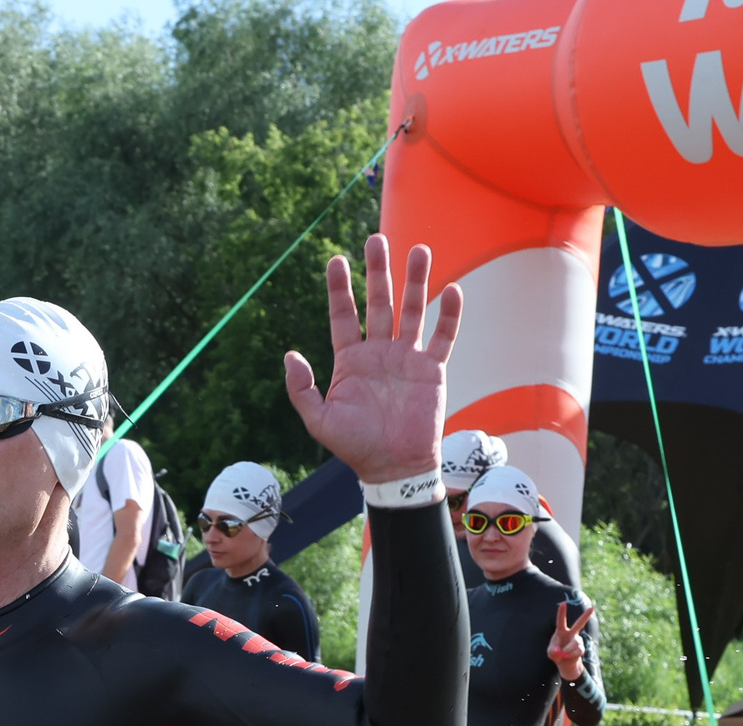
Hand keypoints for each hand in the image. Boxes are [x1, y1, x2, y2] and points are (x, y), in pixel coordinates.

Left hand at [284, 236, 461, 484]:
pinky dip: (449, 315)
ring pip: (413, 310)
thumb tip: (290, 355)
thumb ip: (302, 389)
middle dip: (378, 272)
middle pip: (379, 302)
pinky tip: (452, 289)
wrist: (393, 468)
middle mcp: (379, 352)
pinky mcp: (432, 370)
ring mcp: (407, 358)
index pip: (344, 315)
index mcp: (350, 360)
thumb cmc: (355, 446)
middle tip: (375, 240)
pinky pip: (443, 337)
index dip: (340, 288)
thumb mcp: (319, 421)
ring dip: (416, 281)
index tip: (335, 260)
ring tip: (418, 250)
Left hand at [549, 602, 593, 680]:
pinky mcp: (581, 648)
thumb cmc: (556, 654)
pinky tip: (568, 656)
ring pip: (575, 642)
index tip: (563, 603)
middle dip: (586, 616)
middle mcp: (571, 633)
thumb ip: (552, 650)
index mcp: (561, 631)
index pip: (561, 620)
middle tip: (592, 608)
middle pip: (579, 623)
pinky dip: (571, 654)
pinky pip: (577, 650)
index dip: (562, 612)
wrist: (564, 663)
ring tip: (563, 654)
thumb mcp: (550, 652)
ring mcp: (577, 640)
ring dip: (567, 649)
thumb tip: (560, 650)